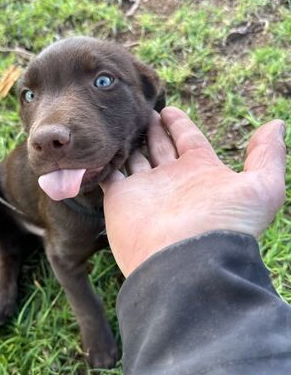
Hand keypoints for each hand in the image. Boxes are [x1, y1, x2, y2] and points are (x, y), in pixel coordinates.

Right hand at [100, 107, 285, 276]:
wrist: (186, 265)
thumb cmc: (224, 225)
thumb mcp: (261, 188)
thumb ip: (268, 155)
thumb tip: (276, 124)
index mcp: (200, 171)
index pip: (188, 139)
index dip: (179, 123)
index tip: (169, 108)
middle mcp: (172, 180)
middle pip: (160, 146)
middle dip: (152, 128)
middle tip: (143, 110)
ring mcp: (144, 190)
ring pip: (134, 157)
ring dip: (129, 141)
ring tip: (121, 122)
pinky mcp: (119, 200)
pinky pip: (108, 174)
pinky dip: (104, 161)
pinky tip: (100, 145)